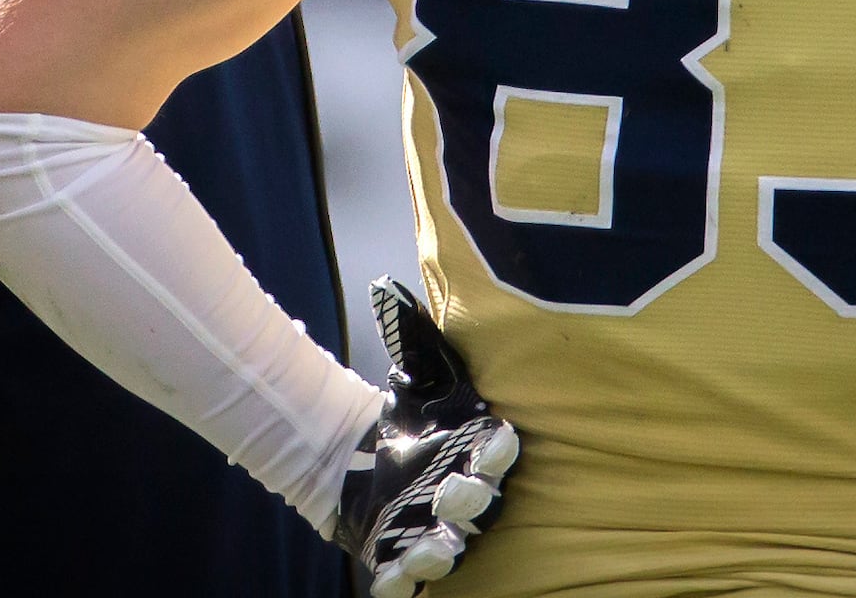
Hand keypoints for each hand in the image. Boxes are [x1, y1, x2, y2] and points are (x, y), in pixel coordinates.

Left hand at [327, 280, 519, 597]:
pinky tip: (385, 584)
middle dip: (467, 500)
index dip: (498, 450)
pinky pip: (406, 576)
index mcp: (474, 449)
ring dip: (436, 551)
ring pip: (447, 547)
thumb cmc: (405, 414)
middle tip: (449, 493)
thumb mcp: (410, 372)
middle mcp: (462, 492)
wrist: (357, 454)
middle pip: (479, 504)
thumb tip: (387, 286)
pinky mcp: (400, 552)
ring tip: (422, 552)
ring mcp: (433, 527)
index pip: (498, 450)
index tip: (493, 443)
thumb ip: (408, 334)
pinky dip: (398, 583)